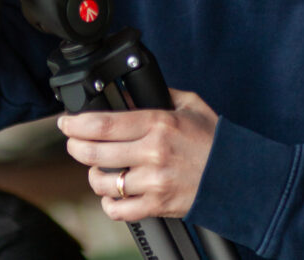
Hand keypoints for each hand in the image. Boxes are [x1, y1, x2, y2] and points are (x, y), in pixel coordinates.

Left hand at [58, 88, 217, 221]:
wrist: (237, 176)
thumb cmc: (213, 140)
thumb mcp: (189, 104)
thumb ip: (159, 94)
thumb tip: (128, 92)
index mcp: (158, 123)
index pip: (105, 124)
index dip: (78, 123)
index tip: (66, 122)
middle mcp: (153, 152)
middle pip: (96, 152)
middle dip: (75, 147)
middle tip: (71, 142)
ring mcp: (154, 181)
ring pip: (104, 182)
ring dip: (93, 175)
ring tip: (96, 168)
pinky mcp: (158, 206)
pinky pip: (119, 210)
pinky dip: (109, 203)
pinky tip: (111, 194)